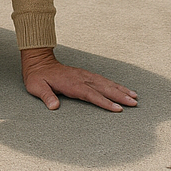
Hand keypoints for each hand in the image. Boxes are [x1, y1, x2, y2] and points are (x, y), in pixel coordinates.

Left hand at [21, 47, 137, 111]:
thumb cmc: (37, 76)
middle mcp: (80, 78)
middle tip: (134, 103)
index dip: (104, 102)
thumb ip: (46, 95)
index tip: (117, 109)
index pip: (90, 94)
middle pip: (102, 88)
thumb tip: (53, 106)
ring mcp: (84, 75)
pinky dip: (114, 84)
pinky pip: (102, 79)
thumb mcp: (36, 86)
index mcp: (71, 83)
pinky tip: (123, 89)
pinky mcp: (85, 74)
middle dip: (119, 96)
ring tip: (134, 97)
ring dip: (120, 89)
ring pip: (105, 83)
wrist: (38, 61)